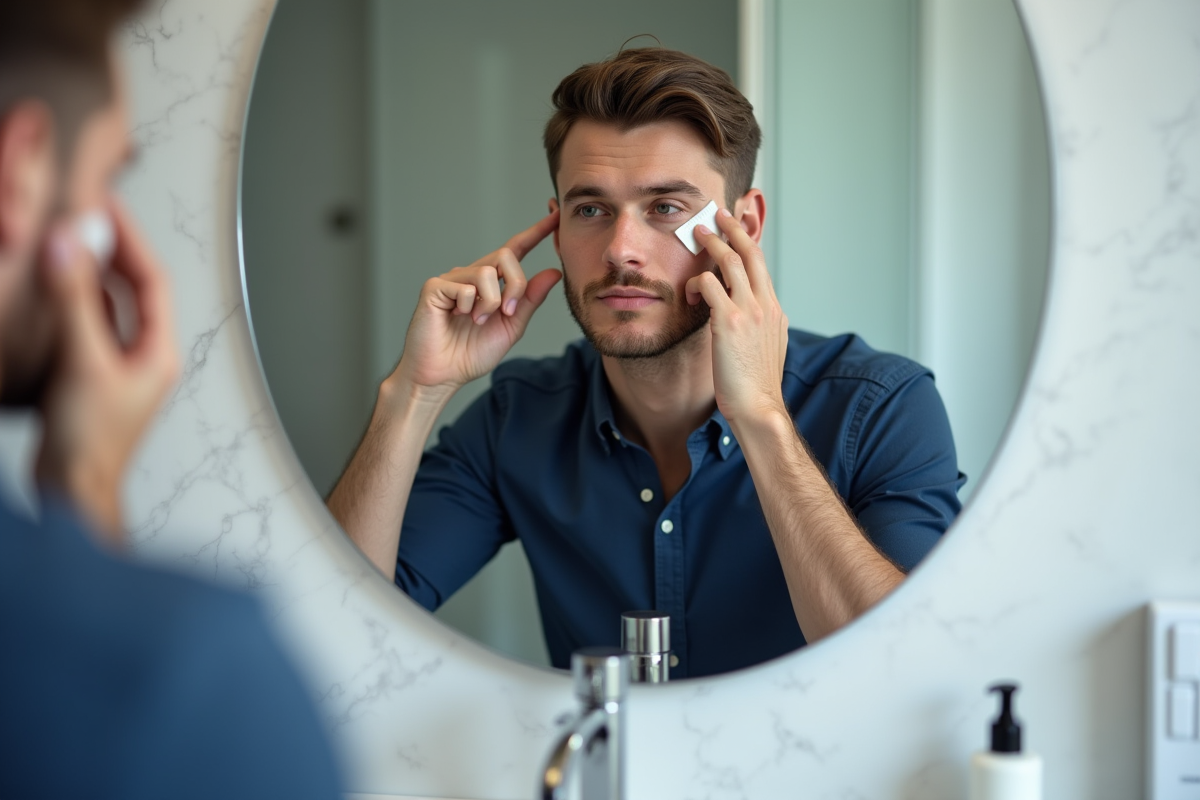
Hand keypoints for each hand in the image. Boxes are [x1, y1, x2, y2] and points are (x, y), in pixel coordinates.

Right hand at [35, 198, 180, 542]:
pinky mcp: (88, 379)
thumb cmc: (90, 447)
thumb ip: (75, 303)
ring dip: (88, 275)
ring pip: (107, 307)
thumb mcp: (82, 362)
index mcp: (157, 352)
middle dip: (110, 251)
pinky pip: (83, 327)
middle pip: (132, 290)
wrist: (72, 494)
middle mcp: (143, 357)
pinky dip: (70, 303)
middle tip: (84, 216)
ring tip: (65, 242)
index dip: (129, 240)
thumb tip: (70, 247)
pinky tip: (50, 291)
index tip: (105, 206)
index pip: (151, 280)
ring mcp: (116, 368)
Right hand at [390, 209, 560, 398]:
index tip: (555, 215)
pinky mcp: (434, 287)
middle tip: (508, 313)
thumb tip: (553, 273)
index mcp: (490, 284)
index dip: (536, 232)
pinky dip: (469, 307)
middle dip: (515, 285)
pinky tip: (456, 319)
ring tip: (477, 322)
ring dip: (490, 304)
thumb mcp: (511, 327)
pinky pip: (464, 286)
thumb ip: (529, 300)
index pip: (515, 250)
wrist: (443, 375)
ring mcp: (451, 280)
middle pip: (505, 255)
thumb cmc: (470, 354)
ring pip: (486, 272)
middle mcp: (471, 275)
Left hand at [685, 207, 788, 426]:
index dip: (749, 242)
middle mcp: (766, 305)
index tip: (738, 228)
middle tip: (719, 214)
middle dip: (734, 229)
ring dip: (713, 244)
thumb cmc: (756, 385)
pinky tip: (689, 293)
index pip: (762, 266)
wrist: (760, 407)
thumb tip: (746, 318)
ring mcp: (750, 311)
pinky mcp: (729, 322)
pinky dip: (696, 283)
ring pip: (731, 262)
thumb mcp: (765, 348)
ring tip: (698, 234)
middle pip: (751, 253)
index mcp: (775, 311)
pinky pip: (709, 286)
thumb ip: (757, 327)